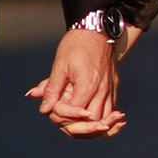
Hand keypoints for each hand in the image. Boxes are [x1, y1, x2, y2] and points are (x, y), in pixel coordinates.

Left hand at [26, 24, 124, 138]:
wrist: (97, 29)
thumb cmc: (76, 45)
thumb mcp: (60, 65)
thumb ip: (52, 89)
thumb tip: (44, 109)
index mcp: (87, 86)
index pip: (76, 114)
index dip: (63, 116)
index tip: (54, 107)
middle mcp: (102, 91)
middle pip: (94, 124)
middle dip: (79, 128)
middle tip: (65, 125)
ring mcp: (110, 89)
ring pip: (106, 119)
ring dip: (93, 127)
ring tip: (80, 127)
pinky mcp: (114, 86)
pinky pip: (111, 109)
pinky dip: (104, 118)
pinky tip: (94, 120)